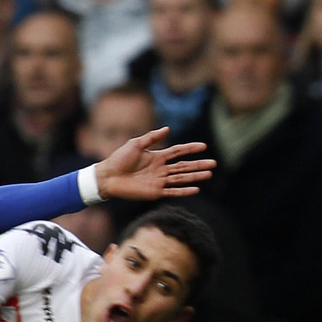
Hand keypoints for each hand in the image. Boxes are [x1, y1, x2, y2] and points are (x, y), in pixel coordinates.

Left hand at [95, 127, 215, 200]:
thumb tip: (168, 128)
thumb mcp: (135, 144)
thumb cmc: (118, 159)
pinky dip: (184, 191)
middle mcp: (160, 169)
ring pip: (181, 178)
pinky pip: (172, 192)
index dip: (190, 149)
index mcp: (157, 157)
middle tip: (214, 163)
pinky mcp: (154, 192)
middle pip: (183, 166)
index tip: (204, 146)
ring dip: (195, 176)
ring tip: (209, 174)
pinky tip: (196, 189)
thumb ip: (151, 137)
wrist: (107, 176)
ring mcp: (158, 181)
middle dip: (198, 164)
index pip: (178, 152)